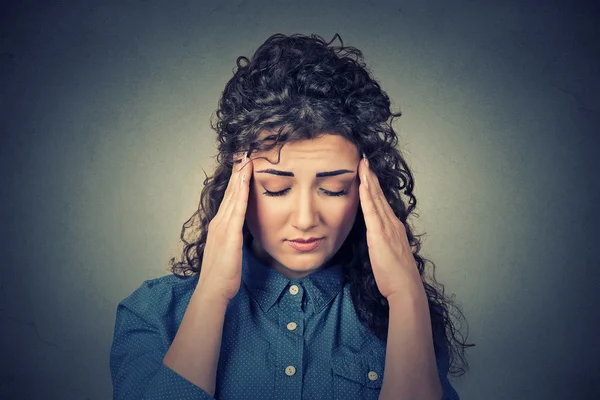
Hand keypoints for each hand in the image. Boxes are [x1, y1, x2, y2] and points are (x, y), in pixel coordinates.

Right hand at [197, 152, 252, 302]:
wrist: (213, 289)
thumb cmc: (222, 275)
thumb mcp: (228, 251)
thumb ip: (232, 238)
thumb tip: (240, 232)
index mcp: (219, 226)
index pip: (229, 199)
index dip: (236, 181)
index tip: (242, 165)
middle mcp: (219, 222)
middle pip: (230, 192)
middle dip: (238, 172)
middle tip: (244, 153)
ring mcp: (223, 227)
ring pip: (233, 195)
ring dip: (240, 175)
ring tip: (246, 158)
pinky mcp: (229, 234)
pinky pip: (238, 208)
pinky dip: (242, 191)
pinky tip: (246, 178)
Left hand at [358, 154, 421, 299]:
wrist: (406, 288)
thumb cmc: (397, 277)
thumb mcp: (389, 254)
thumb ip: (382, 243)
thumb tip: (374, 239)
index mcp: (394, 228)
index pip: (382, 203)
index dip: (375, 187)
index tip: (368, 174)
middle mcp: (392, 224)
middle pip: (380, 196)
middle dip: (371, 177)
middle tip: (364, 161)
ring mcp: (387, 228)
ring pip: (376, 199)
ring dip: (369, 180)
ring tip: (362, 165)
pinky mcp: (380, 234)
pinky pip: (371, 211)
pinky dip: (367, 195)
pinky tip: (363, 184)